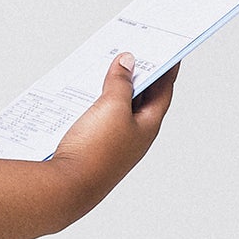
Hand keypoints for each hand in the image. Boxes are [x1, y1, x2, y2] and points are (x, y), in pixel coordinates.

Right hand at [49, 53, 179, 227]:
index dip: (167, 71)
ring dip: (113, 88)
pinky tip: (83, 94)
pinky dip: (96, 102)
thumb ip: (120, 82)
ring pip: (117, 108)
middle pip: (141, 99)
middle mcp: (133, 136)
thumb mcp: (111, 106)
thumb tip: (127, 62)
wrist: (67, 185)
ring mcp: (113, 143)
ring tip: (105, 68)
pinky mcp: (93, 146)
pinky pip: (98, 118)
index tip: (170, 53)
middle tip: (133, 53)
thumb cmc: (95, 150)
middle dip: (138, 76)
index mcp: (147, 126)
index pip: (163, 92)